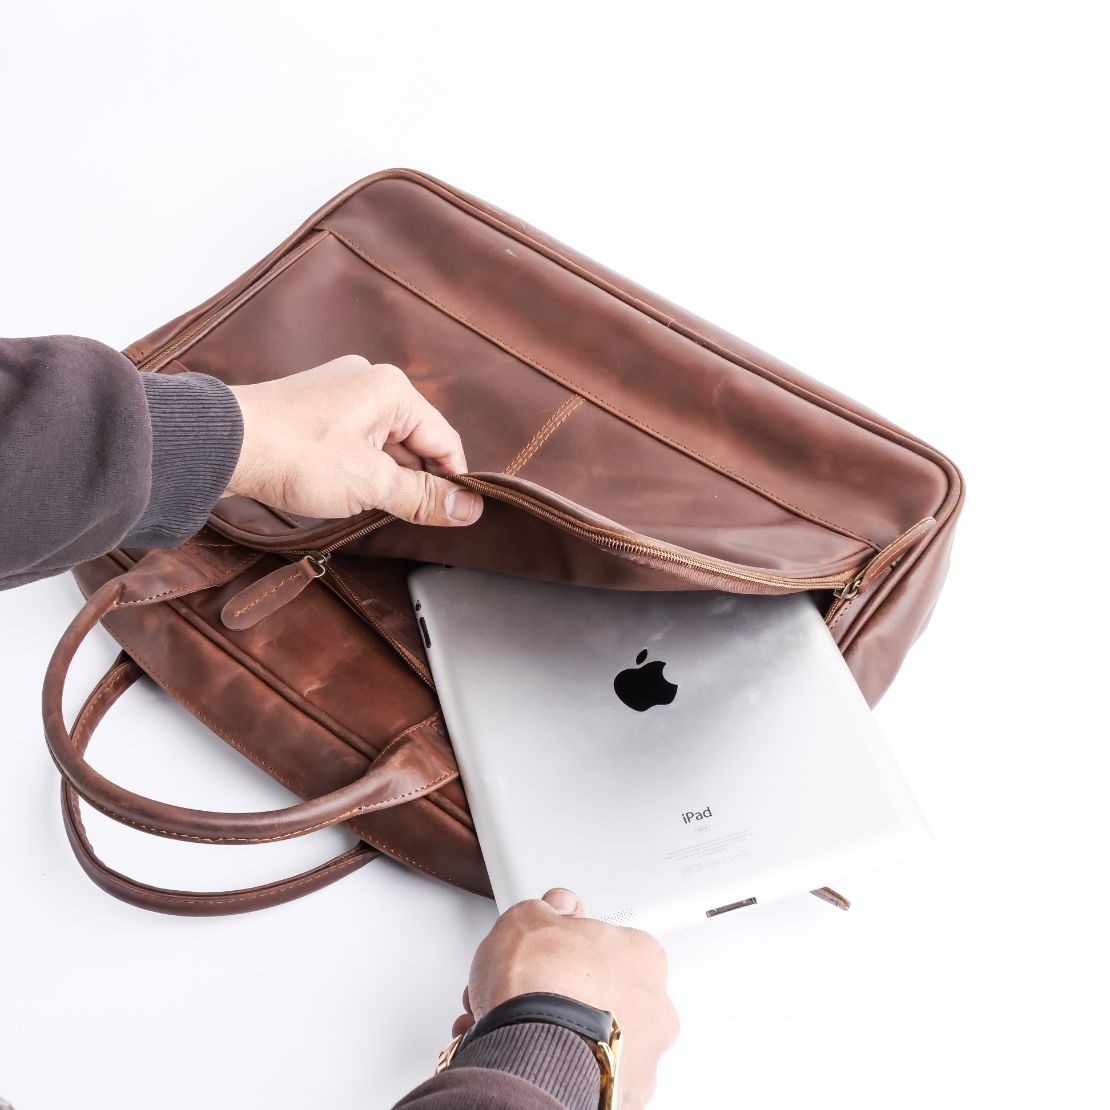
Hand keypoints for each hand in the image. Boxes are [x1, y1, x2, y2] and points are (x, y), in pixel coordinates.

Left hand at [226, 355, 483, 526]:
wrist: (221, 445)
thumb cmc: (296, 454)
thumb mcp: (371, 484)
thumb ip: (424, 497)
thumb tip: (468, 507)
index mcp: (393, 390)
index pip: (445, 441)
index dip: (454, 482)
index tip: (455, 516)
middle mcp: (369, 382)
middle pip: (415, 441)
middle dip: (414, 481)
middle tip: (405, 516)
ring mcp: (339, 393)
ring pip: (384, 444)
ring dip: (383, 478)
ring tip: (366, 505)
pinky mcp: (314, 410)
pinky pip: (355, 441)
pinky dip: (358, 468)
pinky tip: (343, 491)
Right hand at [451, 888, 678, 1108]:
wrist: (531, 1050)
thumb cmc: (540, 986)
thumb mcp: (528, 919)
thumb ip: (546, 910)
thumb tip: (555, 908)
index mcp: (643, 957)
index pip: (607, 945)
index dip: (566, 947)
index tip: (544, 952)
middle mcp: (653, 1008)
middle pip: (601, 993)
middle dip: (559, 992)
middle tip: (521, 992)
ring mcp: (641, 1057)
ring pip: (592, 1036)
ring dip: (555, 1029)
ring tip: (507, 1028)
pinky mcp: (620, 1096)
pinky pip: (586, 1074)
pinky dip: (556, 1064)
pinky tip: (520, 1054)